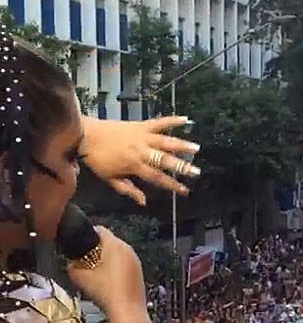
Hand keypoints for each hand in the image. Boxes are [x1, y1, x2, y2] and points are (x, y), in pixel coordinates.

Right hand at [67, 227, 145, 313]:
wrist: (127, 310)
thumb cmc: (105, 291)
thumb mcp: (80, 277)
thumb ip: (71, 267)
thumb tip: (70, 264)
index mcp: (115, 244)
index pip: (99, 229)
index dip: (87, 235)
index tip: (79, 244)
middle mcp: (128, 248)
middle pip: (109, 241)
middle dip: (96, 249)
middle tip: (84, 259)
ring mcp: (135, 260)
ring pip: (118, 253)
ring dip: (106, 258)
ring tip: (94, 271)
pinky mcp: (139, 272)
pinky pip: (125, 263)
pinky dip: (116, 267)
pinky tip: (107, 280)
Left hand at [79, 116, 200, 205]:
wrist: (85, 135)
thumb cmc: (97, 160)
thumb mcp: (111, 179)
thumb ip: (129, 190)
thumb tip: (144, 202)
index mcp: (134, 165)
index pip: (157, 177)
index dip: (172, 185)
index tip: (185, 191)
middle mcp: (141, 151)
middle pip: (165, 160)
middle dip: (182, 167)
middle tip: (196, 172)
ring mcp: (142, 136)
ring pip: (166, 141)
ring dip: (182, 145)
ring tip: (196, 148)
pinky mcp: (141, 125)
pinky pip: (159, 122)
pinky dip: (172, 120)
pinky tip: (186, 119)